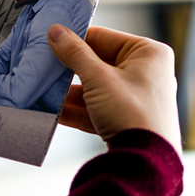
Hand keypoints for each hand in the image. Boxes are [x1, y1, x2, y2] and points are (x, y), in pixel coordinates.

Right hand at [48, 24, 181, 154]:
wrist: (145, 162)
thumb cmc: (134, 114)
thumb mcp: (98, 77)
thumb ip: (75, 53)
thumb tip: (57, 33)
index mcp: (149, 53)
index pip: (104, 37)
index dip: (76, 40)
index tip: (53, 40)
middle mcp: (147, 73)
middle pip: (98, 64)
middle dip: (70, 71)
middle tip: (45, 67)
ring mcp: (137, 99)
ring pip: (96, 88)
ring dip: (70, 93)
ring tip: (45, 91)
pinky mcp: (127, 121)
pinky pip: (98, 108)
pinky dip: (77, 110)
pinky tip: (54, 111)